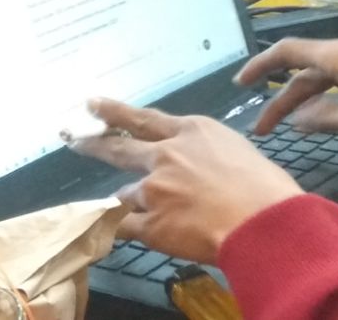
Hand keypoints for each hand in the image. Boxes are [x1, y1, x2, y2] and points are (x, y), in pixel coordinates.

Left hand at [71, 99, 300, 263]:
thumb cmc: (266, 188)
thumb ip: (209, 156)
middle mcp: (166, 154)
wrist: (263, 222)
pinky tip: (117, 232)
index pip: (145, 119)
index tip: (94, 105)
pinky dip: (120, 229)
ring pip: (128, 194)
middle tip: (71, 135)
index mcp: (192, 132)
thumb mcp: (238, 153)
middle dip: (94, 142)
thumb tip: (201, 170)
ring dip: (134, 203)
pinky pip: (125, 226)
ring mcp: (154, 188)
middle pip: (120, 147)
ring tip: (159, 217)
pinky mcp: (150, 223)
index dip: (116, 112)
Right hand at [238, 38, 337, 141]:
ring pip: (324, 79)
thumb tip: (297, 120)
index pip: (287, 53)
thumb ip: (325, 119)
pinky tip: (324, 117)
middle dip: (280, 99)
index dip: (260, 66)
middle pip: (304, 72)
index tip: (241, 83)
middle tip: (261, 129)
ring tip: (287, 127)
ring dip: (303, 101)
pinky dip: (325, 98)